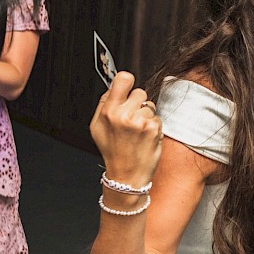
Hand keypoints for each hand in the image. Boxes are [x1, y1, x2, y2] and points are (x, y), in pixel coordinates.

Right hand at [90, 72, 161, 186]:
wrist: (127, 175)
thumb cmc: (113, 151)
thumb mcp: (97, 127)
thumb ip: (104, 103)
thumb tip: (114, 86)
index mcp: (109, 111)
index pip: (123, 79)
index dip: (127, 82)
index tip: (127, 88)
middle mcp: (124, 115)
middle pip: (139, 92)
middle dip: (137, 103)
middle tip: (131, 119)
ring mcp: (140, 121)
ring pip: (150, 105)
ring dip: (146, 115)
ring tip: (137, 131)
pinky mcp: (153, 128)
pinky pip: (157, 117)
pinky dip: (153, 126)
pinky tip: (144, 137)